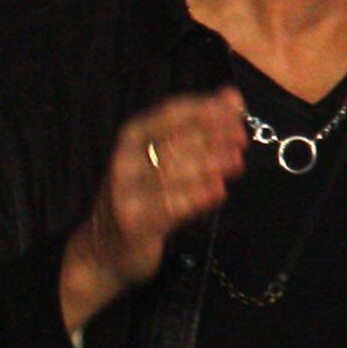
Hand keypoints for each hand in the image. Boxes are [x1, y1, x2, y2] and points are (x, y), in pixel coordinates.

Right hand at [59, 91, 245, 335]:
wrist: (105, 250)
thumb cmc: (143, 197)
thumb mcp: (163, 158)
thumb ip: (197, 128)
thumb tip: (232, 97)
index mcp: (132, 138)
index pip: (168, 114)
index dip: (203, 110)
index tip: (236, 111)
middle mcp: (125, 161)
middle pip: (172, 142)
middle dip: (210, 137)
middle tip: (242, 139)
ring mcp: (126, 192)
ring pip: (172, 173)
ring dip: (208, 165)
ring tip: (237, 162)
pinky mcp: (135, 222)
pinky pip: (170, 206)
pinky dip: (197, 197)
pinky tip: (219, 192)